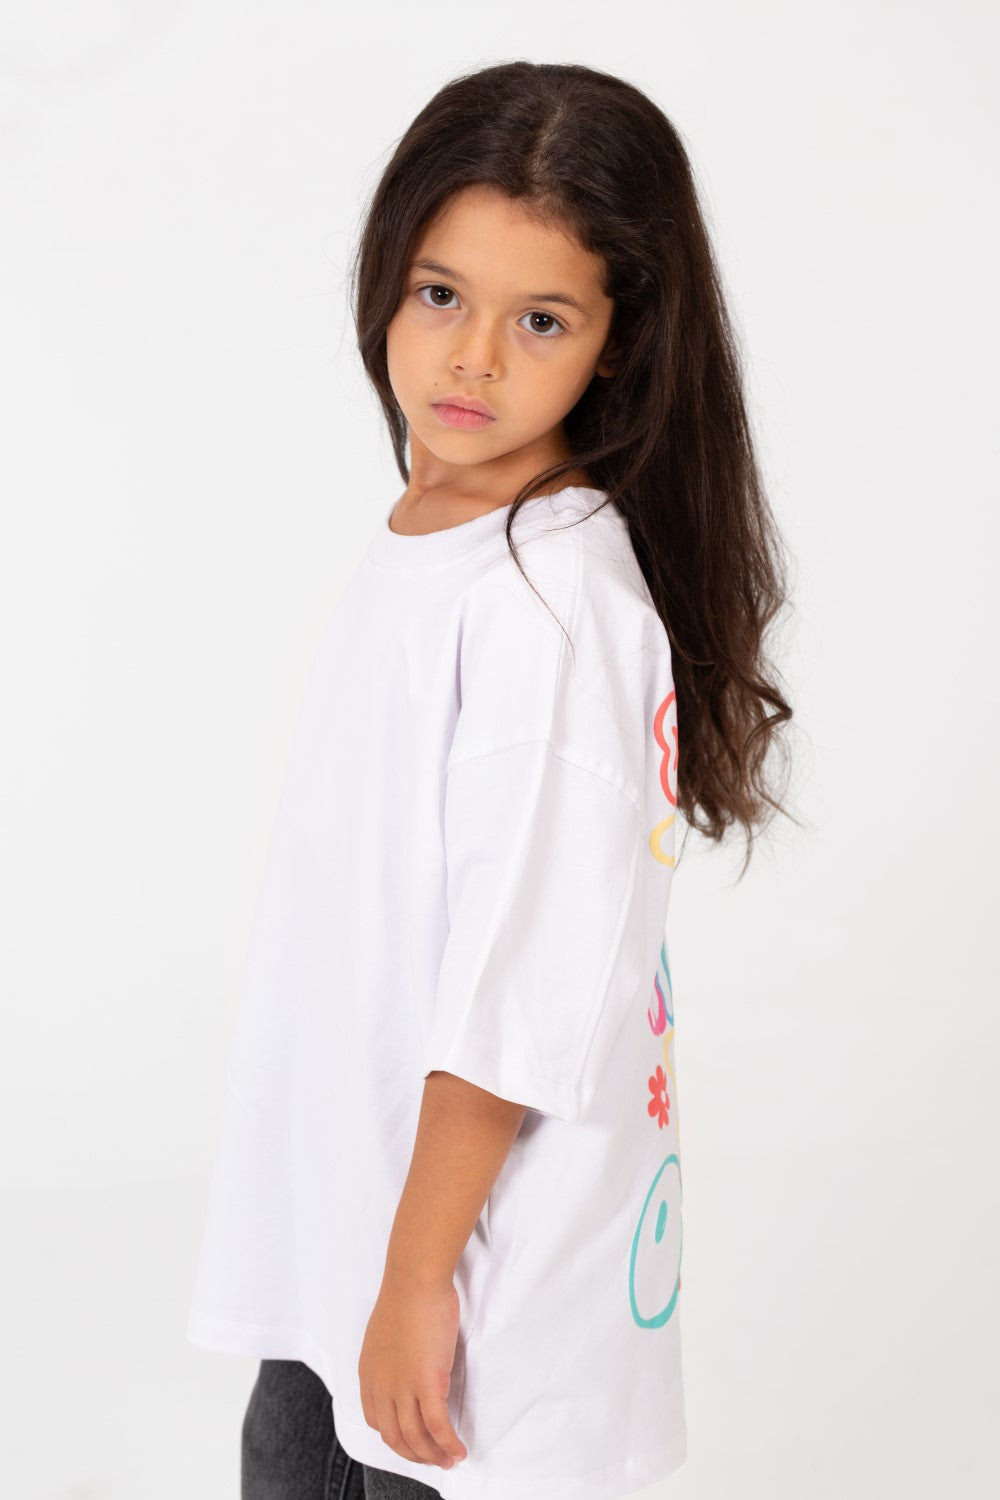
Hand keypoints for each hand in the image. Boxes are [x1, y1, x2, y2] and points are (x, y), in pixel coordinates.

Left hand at [358, 1268, 468, 1469]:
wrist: (414, 1279)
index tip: (411, 1440)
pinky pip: (438, 1426)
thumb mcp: (386, 1332)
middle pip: (394, 1436)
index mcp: (369, 1373)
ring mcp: (403, 1387)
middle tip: (433, 1459)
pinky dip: (448, 1444)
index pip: (376, 1420)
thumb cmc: (406, 1294)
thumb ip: (392, 1356)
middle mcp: (381, 1386)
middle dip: (414, 1454)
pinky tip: (459, 1450)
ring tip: (449, 1460)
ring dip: (434, 1455)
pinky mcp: (427, 1383)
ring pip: (416, 1437)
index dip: (395, 1436)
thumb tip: (408, 1364)